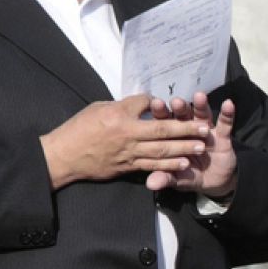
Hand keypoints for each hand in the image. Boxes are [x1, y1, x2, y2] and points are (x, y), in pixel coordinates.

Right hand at [40, 93, 210, 189]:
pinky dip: (168, 166)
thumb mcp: (98, 108)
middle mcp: (127, 134)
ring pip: (161, 150)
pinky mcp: (126, 167)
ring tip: (201, 147)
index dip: (158, 102)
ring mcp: (128, 153)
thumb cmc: (78, 129)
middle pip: (162, 129)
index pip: (145, 104)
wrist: (63, 156)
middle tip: (204, 127)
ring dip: (183, 149)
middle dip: (186, 128)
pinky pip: (151, 167)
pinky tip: (183, 164)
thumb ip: (122, 106)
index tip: (170, 101)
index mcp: (119, 115)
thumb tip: (141, 104)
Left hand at [144, 92, 237, 197]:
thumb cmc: (190, 176)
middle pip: (182, 115)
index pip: (164, 123)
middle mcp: (188, 130)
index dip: (160, 113)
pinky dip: (228, 114)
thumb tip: (151, 184)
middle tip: (176, 101)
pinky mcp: (223, 136)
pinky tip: (229, 104)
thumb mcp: (177, 179)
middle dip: (180, 107)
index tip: (156, 104)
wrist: (214, 182)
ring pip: (202, 115)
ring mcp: (206, 131)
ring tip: (199, 96)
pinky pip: (225, 124)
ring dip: (201, 106)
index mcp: (173, 137)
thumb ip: (165, 178)